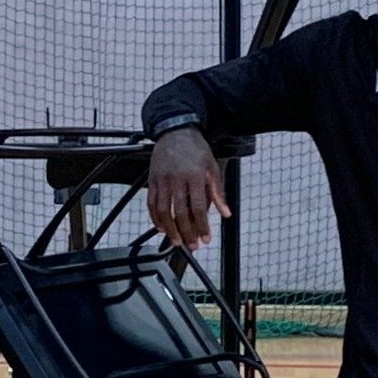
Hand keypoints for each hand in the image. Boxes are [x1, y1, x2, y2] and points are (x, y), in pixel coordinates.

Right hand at [146, 126, 230, 250]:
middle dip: (187, 232)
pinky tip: (161, 227)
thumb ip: (218, 192)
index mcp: (195, 176)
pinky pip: (151, 203)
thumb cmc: (195, 149)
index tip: (206, 239)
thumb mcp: (212, 168)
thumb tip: (225, 213)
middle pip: (180, 212)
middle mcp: (177, 179)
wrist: (175, 131)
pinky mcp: (151, 181)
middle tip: (193, 245)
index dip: (202, 226)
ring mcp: (162, 180)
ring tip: (177, 241)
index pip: (198, 207)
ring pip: (163, 211)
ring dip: (170, 229)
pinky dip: (155, 218)